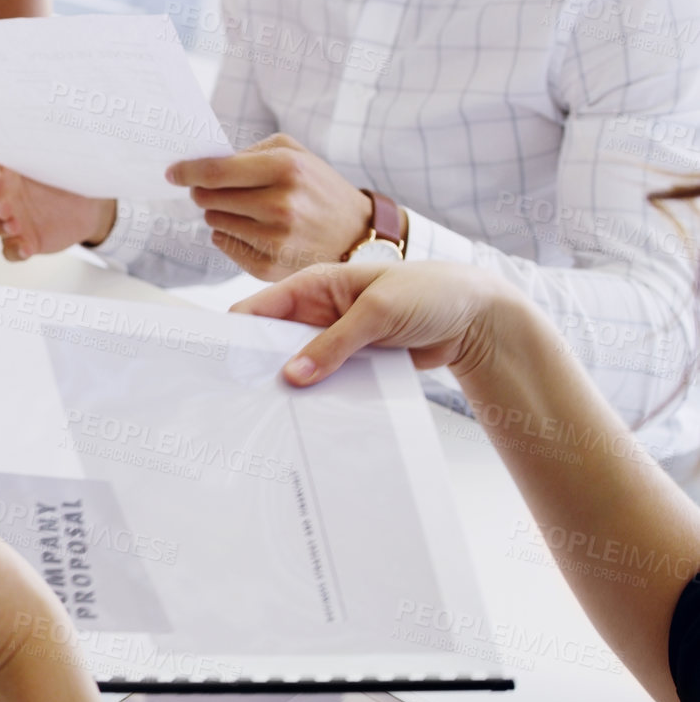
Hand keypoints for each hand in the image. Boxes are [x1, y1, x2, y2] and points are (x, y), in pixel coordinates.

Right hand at [0, 152, 116, 260]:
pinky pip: (7, 250)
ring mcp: (8, 218)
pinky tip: (26, 248)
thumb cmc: (71, 175)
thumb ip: (43, 147)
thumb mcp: (59, 157)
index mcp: (4, 169)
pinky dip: (13, 250)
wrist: (93, 206)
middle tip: (4, 206)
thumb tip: (48, 123)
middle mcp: (0, 194)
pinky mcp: (21, 240)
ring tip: (15, 226)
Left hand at [167, 133, 374, 280]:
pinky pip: (223, 244)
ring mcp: (275, 239)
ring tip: (248, 210)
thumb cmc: (316, 187)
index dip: (187, 172)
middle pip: (208, 198)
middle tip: (216, 190)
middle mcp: (281, 205)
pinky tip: (253, 230)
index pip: (216, 172)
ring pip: (213, 222)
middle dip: (205, 192)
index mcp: (286, 169)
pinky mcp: (269, 266)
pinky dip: (229, 234)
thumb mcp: (294, 154)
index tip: (172, 172)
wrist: (355, 233)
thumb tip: (201, 163)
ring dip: (220, 213)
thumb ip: (249, 153)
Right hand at [231, 262, 522, 385]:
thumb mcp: (379, 313)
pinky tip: (310, 416)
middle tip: (247, 398)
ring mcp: (333, 339)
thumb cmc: (431, 293)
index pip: (258, 308)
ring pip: (297, 366)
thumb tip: (293, 375)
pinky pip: (325, 381)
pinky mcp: (351, 362)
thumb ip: (334, 344)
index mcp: (314, 285)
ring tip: (275, 414)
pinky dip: (318, 396)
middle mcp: (317, 312)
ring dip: (292, 386)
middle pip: (272, 342)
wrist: (477, 318)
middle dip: (261, 367)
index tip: (225, 366)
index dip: (237, 335)